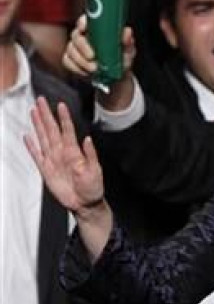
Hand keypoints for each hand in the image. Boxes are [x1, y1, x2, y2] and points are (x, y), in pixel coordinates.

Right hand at [24, 97, 104, 214]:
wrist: (85, 203)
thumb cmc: (92, 188)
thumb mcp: (95, 171)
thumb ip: (90, 155)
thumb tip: (88, 140)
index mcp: (74, 152)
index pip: (67, 130)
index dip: (63, 118)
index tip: (60, 105)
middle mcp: (62, 153)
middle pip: (52, 130)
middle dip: (46, 115)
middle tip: (41, 101)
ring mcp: (53, 160)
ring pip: (43, 138)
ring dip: (38, 125)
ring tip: (33, 112)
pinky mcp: (46, 170)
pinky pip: (36, 155)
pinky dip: (31, 146)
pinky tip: (27, 136)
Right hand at [63, 15, 136, 109]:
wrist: (117, 76)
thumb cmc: (122, 59)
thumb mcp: (128, 50)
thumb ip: (127, 41)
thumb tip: (127, 31)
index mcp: (96, 29)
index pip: (84, 21)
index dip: (82, 23)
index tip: (84, 29)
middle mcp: (83, 36)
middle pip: (76, 36)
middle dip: (83, 47)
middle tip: (93, 57)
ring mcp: (75, 48)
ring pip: (71, 50)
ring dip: (81, 61)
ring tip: (94, 69)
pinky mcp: (70, 60)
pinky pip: (67, 62)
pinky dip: (77, 68)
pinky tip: (86, 73)